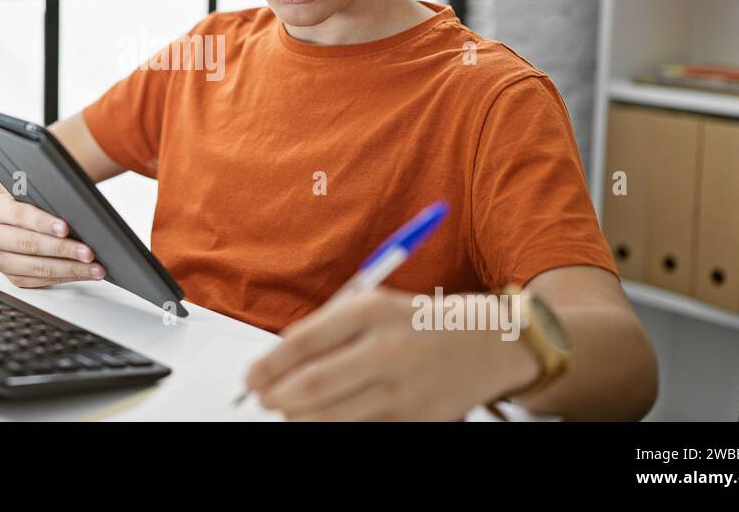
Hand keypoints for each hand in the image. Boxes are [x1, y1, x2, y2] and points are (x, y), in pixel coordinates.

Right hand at [0, 194, 105, 287]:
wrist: (10, 219)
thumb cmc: (27, 203)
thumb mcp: (31, 194)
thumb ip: (46, 199)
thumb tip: (78, 213)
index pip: (20, 215)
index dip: (44, 223)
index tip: (66, 228)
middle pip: (28, 245)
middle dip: (63, 249)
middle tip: (88, 252)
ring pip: (35, 268)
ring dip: (69, 268)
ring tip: (92, 267)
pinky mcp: (10, 277)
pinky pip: (39, 280)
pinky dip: (65, 277)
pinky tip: (82, 273)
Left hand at [244, 287, 537, 420]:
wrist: (487, 343)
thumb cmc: (416, 322)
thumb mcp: (371, 306)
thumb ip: (325, 330)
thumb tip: (276, 363)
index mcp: (370, 312)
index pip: (301, 343)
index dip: (267, 365)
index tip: (251, 376)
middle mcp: (386, 350)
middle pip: (310, 387)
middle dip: (275, 397)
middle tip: (264, 398)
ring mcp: (402, 390)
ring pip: (329, 418)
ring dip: (298, 418)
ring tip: (289, 410)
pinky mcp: (414, 420)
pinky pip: (359, 431)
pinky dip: (333, 428)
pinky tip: (323, 419)